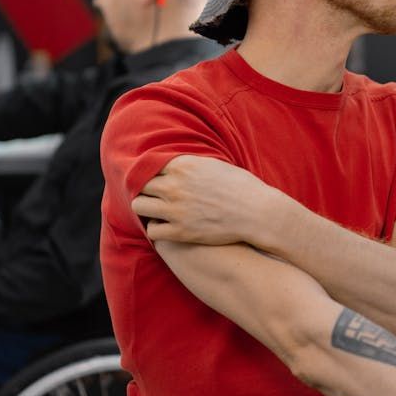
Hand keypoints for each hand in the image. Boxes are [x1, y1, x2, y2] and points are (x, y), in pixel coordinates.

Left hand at [131, 155, 291, 245]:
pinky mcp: (180, 232)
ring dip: (146, 209)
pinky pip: (152, 231)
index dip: (151, 174)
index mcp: (183, 165)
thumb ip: (191, 164)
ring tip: (157, 212)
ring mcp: (175, 210)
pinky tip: (167, 228)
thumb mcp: (215, 165)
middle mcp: (174, 186)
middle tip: (155, 197)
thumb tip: (178, 163)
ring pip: (139, 207)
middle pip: (140, 185)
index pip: (148, 165)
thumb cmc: (241, 187)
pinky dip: (157, 230)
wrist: (256, 213)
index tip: (156, 180)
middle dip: (147, 191)